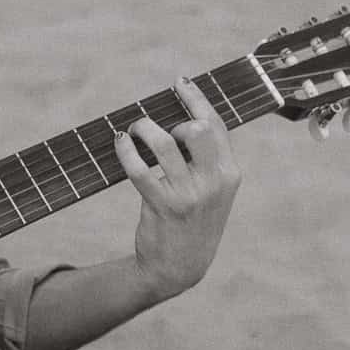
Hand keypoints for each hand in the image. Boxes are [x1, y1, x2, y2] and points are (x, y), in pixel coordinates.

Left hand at [116, 77, 240, 299]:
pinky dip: (126, 151)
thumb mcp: (212, 191)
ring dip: (144, 130)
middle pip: (196, 129)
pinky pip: (139, 168)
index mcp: (229, 173)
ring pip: (165, 144)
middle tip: (153, 126)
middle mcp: (214, 182)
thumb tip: (180, 120)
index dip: (197, 99)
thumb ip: (205, 160)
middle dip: (173, 118)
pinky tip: (120, 144)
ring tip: (132, 130)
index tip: (181, 82)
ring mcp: (189, 194)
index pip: (216, 125)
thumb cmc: (193, 221)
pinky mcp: (163, 205)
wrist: (180, 267)